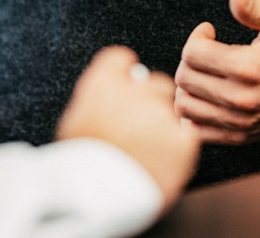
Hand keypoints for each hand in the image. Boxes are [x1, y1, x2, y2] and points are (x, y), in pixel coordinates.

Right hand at [56, 46, 199, 211]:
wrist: (96, 200)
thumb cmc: (79, 165)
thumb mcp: (74, 121)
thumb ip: (96, 97)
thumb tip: (109, 90)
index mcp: (104, 81)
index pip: (122, 58)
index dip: (123, 75)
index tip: (125, 88)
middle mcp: (136, 89)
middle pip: (155, 83)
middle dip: (150, 101)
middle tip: (139, 128)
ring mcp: (162, 113)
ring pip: (172, 110)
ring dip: (163, 126)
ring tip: (148, 151)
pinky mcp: (184, 139)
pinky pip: (185, 135)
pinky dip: (177, 147)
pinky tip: (161, 161)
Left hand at [173, 0, 259, 145]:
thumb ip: (256, 9)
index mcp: (248, 68)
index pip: (193, 53)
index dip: (197, 36)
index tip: (209, 31)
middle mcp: (240, 99)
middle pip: (185, 79)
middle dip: (190, 59)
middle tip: (206, 51)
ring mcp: (239, 122)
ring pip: (185, 106)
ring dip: (188, 86)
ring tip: (204, 73)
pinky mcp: (240, 137)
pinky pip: (197, 131)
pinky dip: (193, 114)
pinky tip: (206, 96)